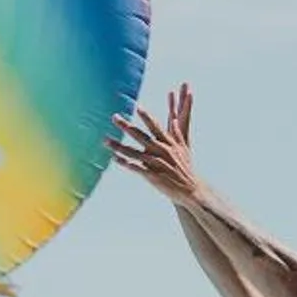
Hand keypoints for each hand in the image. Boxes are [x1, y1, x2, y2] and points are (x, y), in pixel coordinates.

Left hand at [106, 83, 199, 201]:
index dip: (147, 117)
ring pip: (133, 152)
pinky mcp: (153, 176)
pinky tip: (115, 159)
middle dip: (126, 126)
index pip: (155, 127)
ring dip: (118, 146)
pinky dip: (125, 163)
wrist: (191, 189)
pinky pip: (136, 168)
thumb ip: (176, 134)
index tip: (137, 107)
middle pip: (141, 136)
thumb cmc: (186, 169)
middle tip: (114, 117)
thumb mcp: (184, 149)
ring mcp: (156, 163)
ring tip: (105, 140)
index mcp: (168, 143)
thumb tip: (175, 120)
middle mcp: (161, 151)